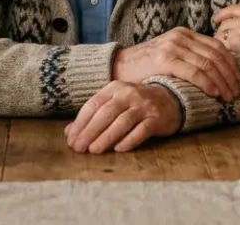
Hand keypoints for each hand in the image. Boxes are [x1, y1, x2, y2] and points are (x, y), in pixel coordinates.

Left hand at [64, 81, 182, 153]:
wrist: (170, 99)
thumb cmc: (135, 104)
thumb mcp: (114, 104)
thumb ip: (93, 116)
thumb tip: (69, 132)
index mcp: (115, 88)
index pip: (93, 105)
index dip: (80, 123)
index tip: (71, 139)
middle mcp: (129, 94)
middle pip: (106, 114)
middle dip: (90, 132)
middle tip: (78, 148)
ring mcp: (144, 106)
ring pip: (122, 122)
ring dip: (106, 137)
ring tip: (94, 151)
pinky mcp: (157, 118)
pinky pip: (142, 130)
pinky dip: (130, 140)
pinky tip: (119, 149)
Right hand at [113, 27, 238, 100]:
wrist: (119, 66)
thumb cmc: (146, 65)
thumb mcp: (171, 54)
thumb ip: (190, 56)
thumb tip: (216, 71)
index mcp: (185, 33)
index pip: (217, 46)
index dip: (231, 64)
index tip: (238, 80)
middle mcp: (180, 36)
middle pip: (216, 55)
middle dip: (230, 75)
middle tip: (236, 91)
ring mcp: (173, 46)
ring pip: (208, 64)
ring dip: (222, 82)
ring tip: (228, 96)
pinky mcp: (165, 59)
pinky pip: (194, 72)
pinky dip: (207, 83)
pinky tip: (214, 93)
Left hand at [214, 4, 239, 76]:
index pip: (234, 9)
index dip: (224, 13)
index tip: (217, 18)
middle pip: (225, 22)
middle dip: (221, 30)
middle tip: (220, 38)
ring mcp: (239, 30)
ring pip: (221, 32)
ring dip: (220, 40)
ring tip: (222, 49)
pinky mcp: (236, 43)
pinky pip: (222, 44)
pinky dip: (221, 49)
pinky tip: (223, 56)